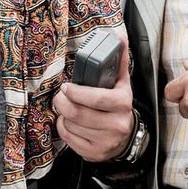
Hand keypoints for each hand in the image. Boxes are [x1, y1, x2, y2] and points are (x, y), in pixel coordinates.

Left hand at [55, 41, 136, 161]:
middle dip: (63, 102)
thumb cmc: (118, 104)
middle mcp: (117, 124)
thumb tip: (118, 35)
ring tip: (68, 108)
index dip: (77, 92)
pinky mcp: (94, 153)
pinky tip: (70, 122)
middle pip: (79, 114)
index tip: (67, 87)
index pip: (97, 98)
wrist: (127, 136)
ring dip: (64, 115)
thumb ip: (119, 59)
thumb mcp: (121, 82)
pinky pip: (69, 139)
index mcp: (123, 103)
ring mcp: (106, 141)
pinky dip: (64, 128)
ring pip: (72, 126)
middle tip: (60, 95)